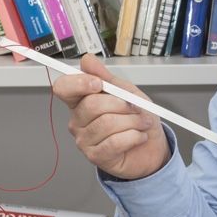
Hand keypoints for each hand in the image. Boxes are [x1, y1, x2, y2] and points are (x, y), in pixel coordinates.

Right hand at [53, 54, 170, 179]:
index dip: (79, 83)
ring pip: (107, 123)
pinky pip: (115, 142)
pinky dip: (134, 137)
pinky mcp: (95, 156)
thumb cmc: (138, 118)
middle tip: (137, 109)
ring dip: (133, 122)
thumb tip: (87, 60)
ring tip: (142, 123)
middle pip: (92, 105)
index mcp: (82, 100)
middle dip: (123, 105)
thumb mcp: (127, 92)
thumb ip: (107, 77)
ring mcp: (84, 139)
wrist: (152, 146)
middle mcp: (78, 120)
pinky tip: (139, 137)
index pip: (64, 88)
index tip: (99, 83)